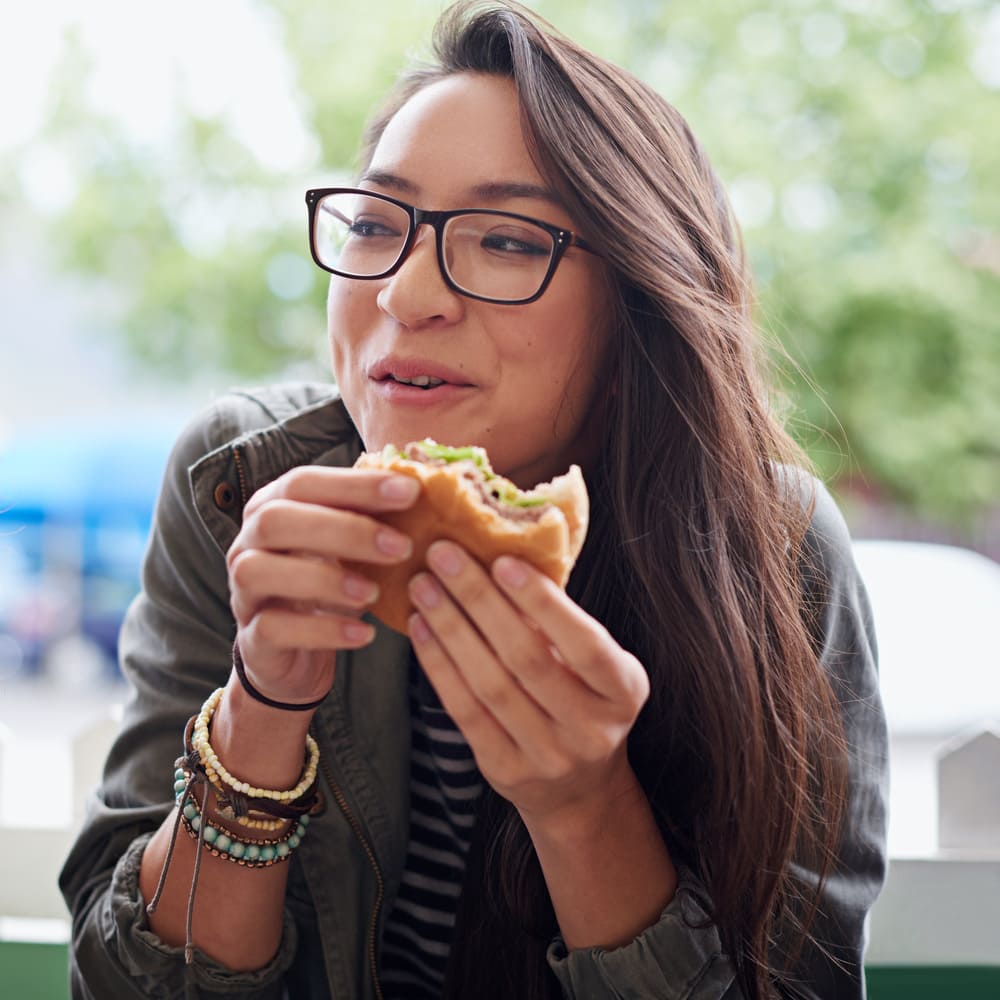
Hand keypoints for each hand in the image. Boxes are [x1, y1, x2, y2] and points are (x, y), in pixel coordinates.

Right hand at [226, 467, 418, 705]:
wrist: (294, 654)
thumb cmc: (326, 585)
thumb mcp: (347, 547)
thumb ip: (371, 517)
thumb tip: (427, 488)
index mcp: (273, 507)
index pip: (304, 482)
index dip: (355, 485)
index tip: (411, 491)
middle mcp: (247, 543)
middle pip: (276, 521)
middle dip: (344, 529)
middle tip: (401, 546)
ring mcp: (241, 591)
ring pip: (260, 571)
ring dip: (325, 579)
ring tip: (374, 593)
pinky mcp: (250, 638)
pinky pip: (273, 629)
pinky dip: (322, 630)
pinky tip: (364, 634)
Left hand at [406, 540, 649, 826]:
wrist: (579, 788)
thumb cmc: (585, 701)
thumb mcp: (598, 666)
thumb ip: (564, 624)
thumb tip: (508, 554)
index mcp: (624, 691)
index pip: (584, 643)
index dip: (542, 602)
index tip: (502, 560)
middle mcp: (591, 728)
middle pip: (527, 658)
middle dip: (480, 600)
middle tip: (444, 555)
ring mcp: (548, 756)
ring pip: (489, 683)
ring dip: (450, 627)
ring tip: (424, 586)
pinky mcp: (505, 771)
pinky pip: (465, 710)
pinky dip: (439, 665)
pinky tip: (422, 629)